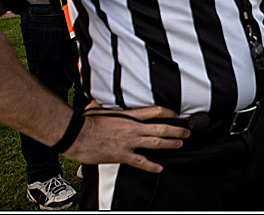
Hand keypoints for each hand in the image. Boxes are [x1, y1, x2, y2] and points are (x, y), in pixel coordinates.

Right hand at [65, 105, 189, 172]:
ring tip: (180, 143)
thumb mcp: (99, 105)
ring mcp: (128, 142)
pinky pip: (140, 161)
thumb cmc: (84, 120)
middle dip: (176, 129)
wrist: (75, 134)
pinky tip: (159, 168)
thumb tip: (107, 95)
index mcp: (128, 114)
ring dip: (170, 143)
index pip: (155, 111)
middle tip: (187, 131)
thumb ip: (108, 102)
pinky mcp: (121, 155)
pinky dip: (151, 166)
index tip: (177, 115)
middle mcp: (132, 127)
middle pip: (160, 127)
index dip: (169, 113)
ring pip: (155, 143)